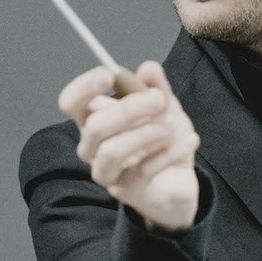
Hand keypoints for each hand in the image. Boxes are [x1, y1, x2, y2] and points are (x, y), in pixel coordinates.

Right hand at [58, 60, 200, 231]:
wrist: (180, 179)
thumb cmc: (162, 140)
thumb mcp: (165, 107)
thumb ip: (157, 87)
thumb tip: (149, 68)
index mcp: (94, 121)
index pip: (71, 103)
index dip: (84, 87)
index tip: (109, 74)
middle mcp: (92, 148)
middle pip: (94, 126)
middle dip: (127, 109)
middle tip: (158, 99)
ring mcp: (108, 173)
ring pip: (111, 151)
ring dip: (144, 134)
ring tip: (171, 127)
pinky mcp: (129, 192)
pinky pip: (143, 170)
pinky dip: (169, 152)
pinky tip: (190, 141)